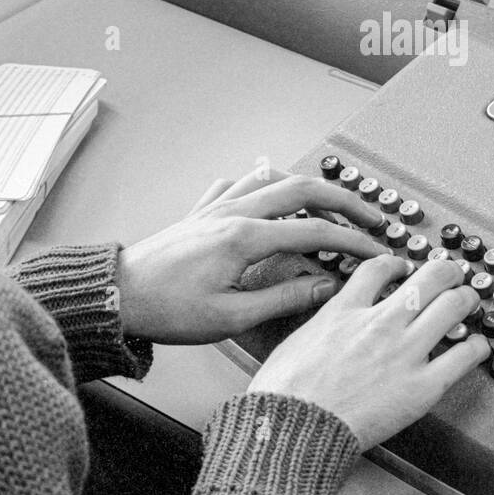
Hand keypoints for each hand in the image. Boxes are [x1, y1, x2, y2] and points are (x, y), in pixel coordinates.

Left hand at [116, 168, 388, 344]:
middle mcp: (234, 212)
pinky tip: (268, 193)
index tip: (376, 251)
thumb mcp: (232, 317)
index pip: (316, 230)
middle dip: (345, 199)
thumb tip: (326, 287)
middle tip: (370, 216)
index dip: (354, 241)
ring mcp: (217, 206)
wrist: (117, 296)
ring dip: (308, 187)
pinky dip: (262, 183)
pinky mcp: (202, 212)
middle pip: (303, 188)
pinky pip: (238, 182)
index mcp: (245, 237)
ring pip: (273, 177)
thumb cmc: (166, 310)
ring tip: (329, 204)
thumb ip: (285, 298)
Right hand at [248, 255, 489, 449]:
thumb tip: (327, 324)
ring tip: (469, 303)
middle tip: (451, 277)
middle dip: (446, 272)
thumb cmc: (283, 397)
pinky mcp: (422, 386)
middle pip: (430, 276)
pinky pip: (465, 355)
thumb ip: (320, 325)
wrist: (292, 429)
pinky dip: (477, 347)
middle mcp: (380, 322)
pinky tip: (476, 348)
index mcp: (345, 310)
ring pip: (454, 305)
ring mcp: (405, 352)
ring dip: (467, 300)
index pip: (380, 267)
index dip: (398, 262)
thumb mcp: (294, 341)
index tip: (404, 266)